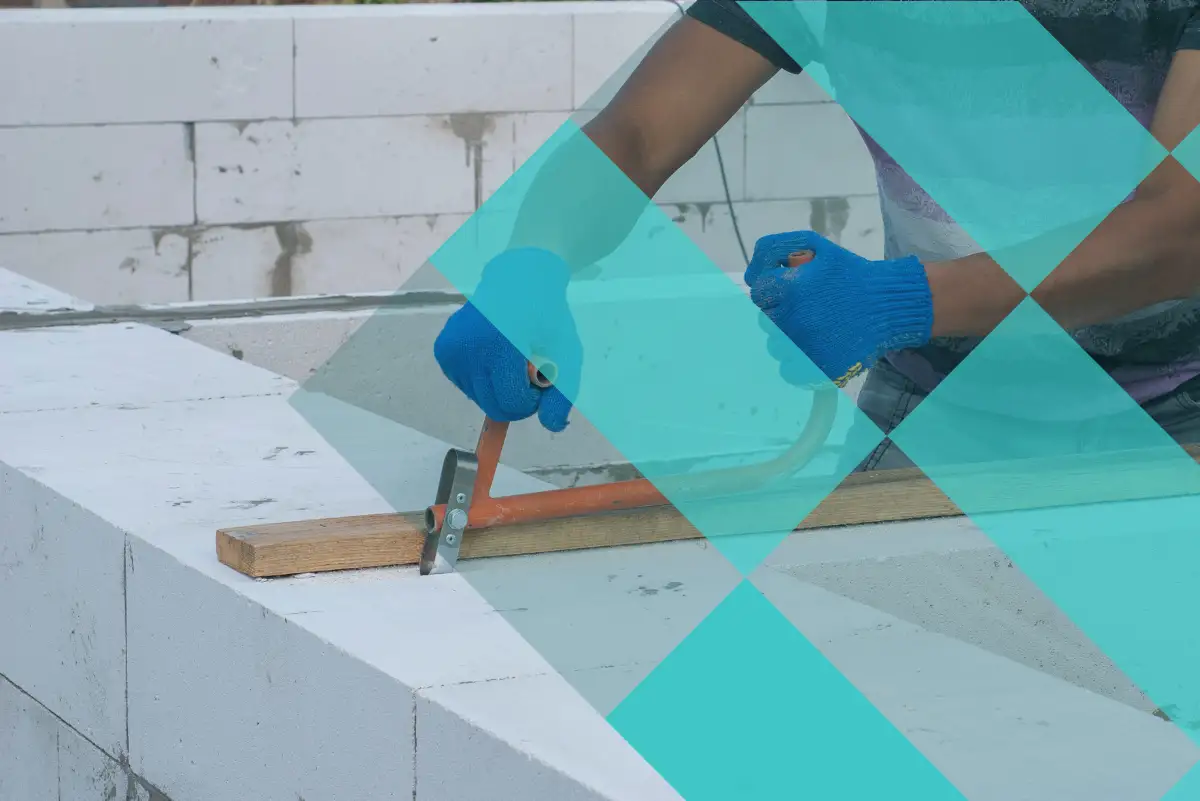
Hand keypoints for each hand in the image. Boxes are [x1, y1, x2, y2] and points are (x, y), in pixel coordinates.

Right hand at [434, 247, 581, 431]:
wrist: (519, 278)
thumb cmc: (546, 317)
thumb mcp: (567, 354)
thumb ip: (562, 394)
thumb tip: (552, 426)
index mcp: (500, 345)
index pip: (511, 403)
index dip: (531, 402)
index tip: (540, 382)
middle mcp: (468, 347)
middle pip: (493, 406)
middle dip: (515, 399)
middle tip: (527, 372)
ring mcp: (451, 349)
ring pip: (478, 399)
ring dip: (498, 390)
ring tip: (510, 360)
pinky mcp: (443, 350)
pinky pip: (466, 386)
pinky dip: (482, 381)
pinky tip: (493, 357)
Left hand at [745, 231, 933, 386]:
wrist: (889, 304)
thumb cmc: (850, 274)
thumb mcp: (813, 246)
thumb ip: (773, 251)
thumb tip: (749, 275)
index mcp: (790, 290)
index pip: (759, 294)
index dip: (776, 291)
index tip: (795, 291)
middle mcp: (793, 321)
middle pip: (767, 322)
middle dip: (783, 314)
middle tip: (810, 310)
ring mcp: (805, 349)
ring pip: (776, 347)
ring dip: (790, 339)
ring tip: (818, 328)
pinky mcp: (818, 371)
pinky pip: (790, 371)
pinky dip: (799, 363)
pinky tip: (818, 347)